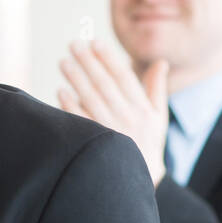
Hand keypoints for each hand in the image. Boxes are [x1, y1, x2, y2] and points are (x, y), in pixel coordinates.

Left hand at [59, 40, 170, 186]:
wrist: (137, 179)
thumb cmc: (148, 144)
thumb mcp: (158, 118)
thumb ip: (157, 88)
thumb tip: (160, 62)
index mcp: (142, 109)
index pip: (124, 77)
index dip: (109, 58)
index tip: (95, 43)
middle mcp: (128, 118)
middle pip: (104, 84)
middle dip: (88, 62)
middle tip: (74, 45)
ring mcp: (111, 131)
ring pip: (91, 99)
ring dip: (76, 79)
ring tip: (64, 62)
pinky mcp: (96, 143)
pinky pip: (81, 121)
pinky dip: (71, 105)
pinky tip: (61, 91)